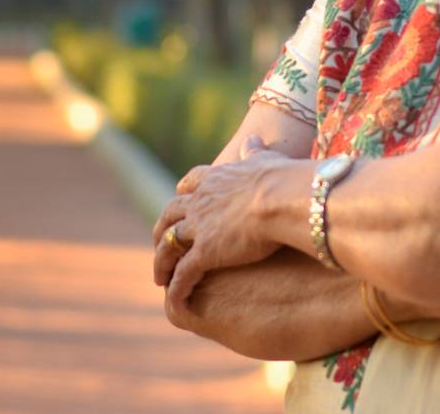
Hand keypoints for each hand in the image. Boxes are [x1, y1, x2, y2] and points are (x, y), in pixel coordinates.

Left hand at [152, 136, 306, 316]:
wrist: (279, 198)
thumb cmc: (280, 179)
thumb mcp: (265, 159)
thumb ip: (255, 152)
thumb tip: (253, 139)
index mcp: (214, 179)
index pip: (189, 184)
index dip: (183, 194)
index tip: (180, 201)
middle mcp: (199, 201)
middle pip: (170, 215)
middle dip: (162, 230)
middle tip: (160, 243)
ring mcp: (198, 227)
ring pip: (169, 246)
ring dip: (162, 262)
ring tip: (159, 278)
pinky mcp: (204, 252)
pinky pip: (183, 273)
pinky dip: (176, 287)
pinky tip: (173, 300)